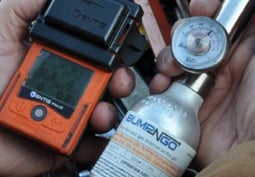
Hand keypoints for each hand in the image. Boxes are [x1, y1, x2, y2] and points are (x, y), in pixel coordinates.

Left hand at [0, 0, 133, 175]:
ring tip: (99, 115)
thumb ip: (27, 7)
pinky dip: (102, 145)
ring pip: (104, 113)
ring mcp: (68, 114)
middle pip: (107, 84)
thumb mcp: (0, 29)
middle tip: (119, 83)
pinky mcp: (65, 141)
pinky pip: (92, 144)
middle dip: (121, 82)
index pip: (96, 56)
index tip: (121, 54)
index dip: (113, 55)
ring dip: (109, 113)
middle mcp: (67, 87)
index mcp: (59, 61)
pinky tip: (99, 140)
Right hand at [150, 0, 254, 168]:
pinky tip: (164, 85)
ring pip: (172, 60)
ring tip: (173, 68)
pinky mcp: (183, 102)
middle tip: (186, 44)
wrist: (248, 148)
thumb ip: (253, 26)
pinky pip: (162, 87)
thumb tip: (243, 6)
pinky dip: (158, 83)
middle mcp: (216, 65)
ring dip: (167, 59)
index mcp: (237, 50)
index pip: (215, 21)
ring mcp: (197, 84)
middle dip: (181, 37)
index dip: (205, 10)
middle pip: (188, 39)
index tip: (199, 8)